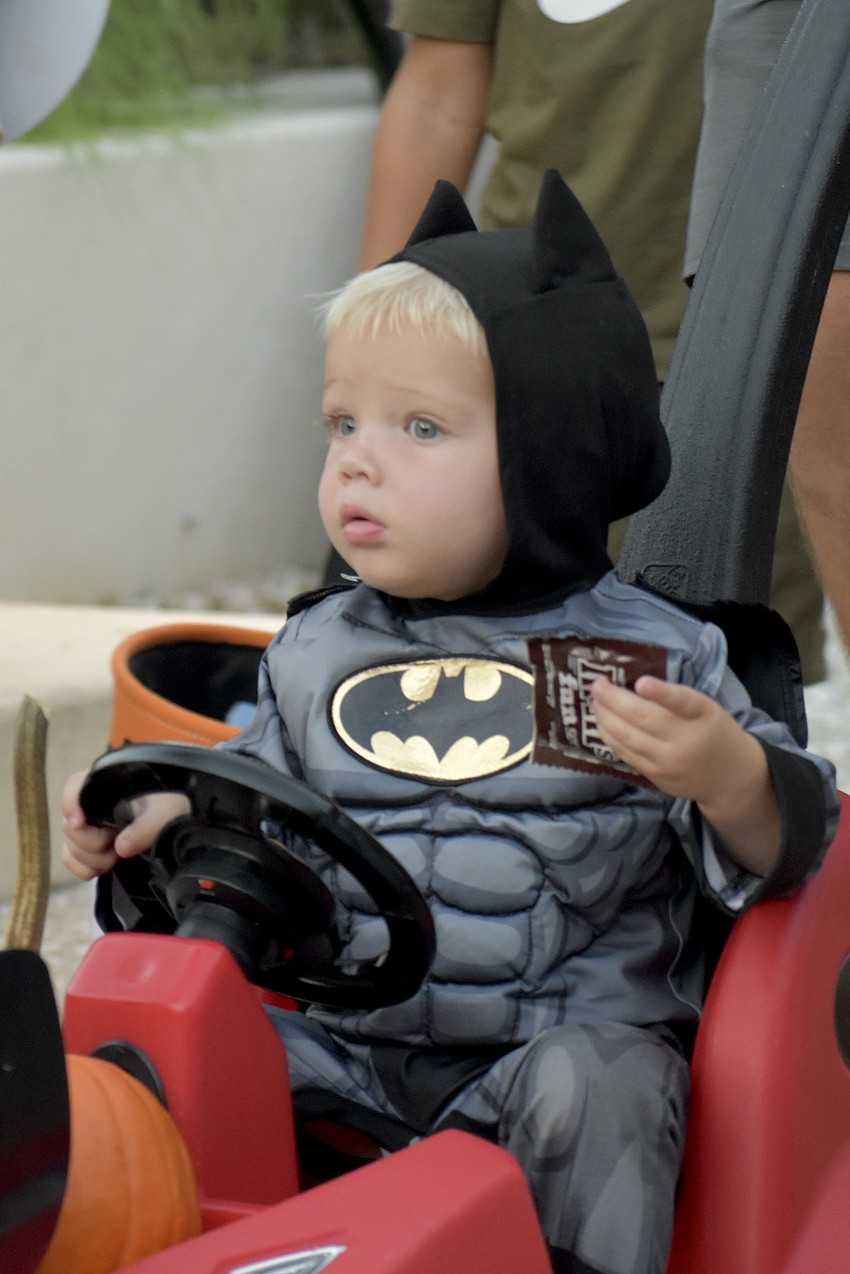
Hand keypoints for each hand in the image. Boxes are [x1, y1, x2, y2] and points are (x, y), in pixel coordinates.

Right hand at [61, 770, 188, 880]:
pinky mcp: (85, 847)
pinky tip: (105, 867)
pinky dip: (85, 868)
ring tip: (119, 855)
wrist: (172, 825)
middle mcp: (91, 804)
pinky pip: (69, 860)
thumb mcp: (167, 812)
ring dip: (95, 859)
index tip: (79, 823)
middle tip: (118, 842)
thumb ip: (147, 827)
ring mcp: (86, 827)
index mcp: (107, 784)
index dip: (70, 804)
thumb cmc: (167, 808)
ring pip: (71, 847)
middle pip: (70, 827)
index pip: (74, 787)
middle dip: (94, 843)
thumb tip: (122, 846)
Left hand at [590, 675, 778, 872]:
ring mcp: (669, 762)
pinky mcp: (657, 777)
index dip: (661, 692)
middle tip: (597, 685)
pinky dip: (610, 737)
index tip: (642, 682)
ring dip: (605, 718)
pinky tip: (602, 723)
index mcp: (702, 716)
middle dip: (613, 700)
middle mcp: (686, 741)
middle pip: (643, 719)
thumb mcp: (706, 708)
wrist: (730, 777)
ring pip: (628, 738)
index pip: (683, 702)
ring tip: (595, 701)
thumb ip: (676, 698)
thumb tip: (633, 685)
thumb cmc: (713, 732)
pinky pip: (627, 754)